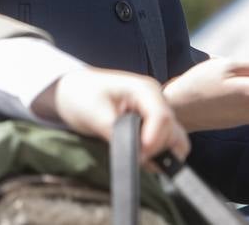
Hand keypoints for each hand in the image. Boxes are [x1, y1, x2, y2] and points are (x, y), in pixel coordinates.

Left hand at [32, 67, 189, 160]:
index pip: (162, 118)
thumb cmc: (81, 95)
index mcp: (145, 89)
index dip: (154, 141)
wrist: (73, 92)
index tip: (138, 157)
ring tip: (137, 158)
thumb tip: (134, 154)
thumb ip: (117, 133)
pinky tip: (139, 157)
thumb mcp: (95, 113)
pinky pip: (166, 145)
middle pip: (173, 131)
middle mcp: (156, 100)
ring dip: (160, 154)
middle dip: (156, 150)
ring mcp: (156, 113)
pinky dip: (157, 155)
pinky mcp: (153, 126)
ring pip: (175, 140)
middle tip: (134, 159)